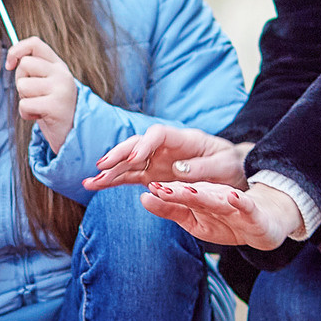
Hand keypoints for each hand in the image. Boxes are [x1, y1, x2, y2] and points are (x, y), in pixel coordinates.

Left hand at [5, 37, 79, 153]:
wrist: (73, 135)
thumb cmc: (53, 109)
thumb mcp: (46, 85)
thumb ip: (34, 71)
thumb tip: (12, 60)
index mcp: (59, 66)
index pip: (35, 43)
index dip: (17, 50)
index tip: (10, 65)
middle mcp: (62, 74)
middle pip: (25, 64)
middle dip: (21, 82)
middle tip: (34, 96)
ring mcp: (60, 89)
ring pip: (22, 85)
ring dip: (25, 100)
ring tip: (39, 107)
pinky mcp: (55, 106)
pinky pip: (24, 105)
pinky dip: (26, 114)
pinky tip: (40, 117)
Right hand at [85, 124, 248, 189]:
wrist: (231, 171)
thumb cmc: (229, 165)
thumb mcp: (223, 166)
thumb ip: (201, 167)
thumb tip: (177, 169)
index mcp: (183, 139)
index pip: (158, 134)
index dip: (145, 144)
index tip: (135, 158)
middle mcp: (164, 147)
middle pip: (136, 145)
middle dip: (118, 155)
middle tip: (103, 166)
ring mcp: (156, 160)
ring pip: (127, 162)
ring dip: (109, 171)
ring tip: (89, 182)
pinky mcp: (152, 175)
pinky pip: (129, 176)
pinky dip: (112, 181)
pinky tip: (94, 186)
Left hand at [137, 179, 303, 250]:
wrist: (265, 224)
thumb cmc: (226, 221)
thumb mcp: (195, 219)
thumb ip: (170, 209)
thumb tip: (143, 197)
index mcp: (200, 197)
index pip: (180, 193)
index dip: (165, 191)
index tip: (147, 187)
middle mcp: (215, 196)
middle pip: (195, 193)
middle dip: (178, 191)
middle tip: (159, 187)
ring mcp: (234, 203)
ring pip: (217, 198)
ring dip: (204, 194)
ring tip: (189, 190)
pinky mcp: (253, 211)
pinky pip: (247, 205)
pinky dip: (241, 202)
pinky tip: (234, 197)